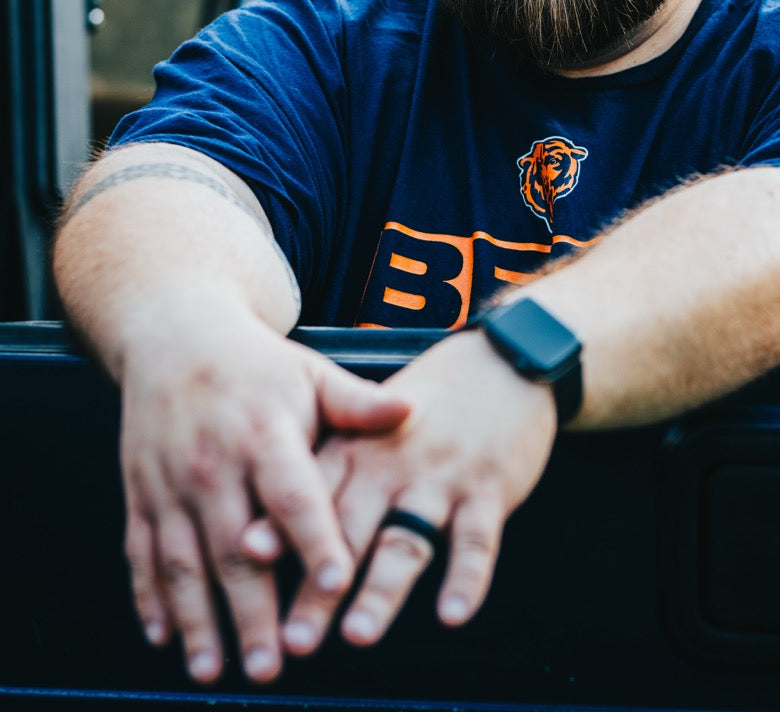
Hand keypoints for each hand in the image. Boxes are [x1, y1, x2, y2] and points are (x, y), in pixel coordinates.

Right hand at [120, 312, 408, 684]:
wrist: (176, 337)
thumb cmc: (257, 365)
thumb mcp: (311, 372)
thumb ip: (358, 403)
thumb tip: (411, 413)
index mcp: (265, 434)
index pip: (294, 494)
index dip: (315, 539)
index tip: (337, 582)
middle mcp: (215, 463)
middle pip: (236, 546)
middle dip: (253, 611)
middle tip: (273, 667)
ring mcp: (171, 482)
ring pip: (184, 561)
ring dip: (199, 621)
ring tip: (215, 670)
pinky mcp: (141, 494)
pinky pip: (142, 553)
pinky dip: (149, 598)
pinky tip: (163, 638)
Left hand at [272, 328, 556, 654]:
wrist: (501, 361)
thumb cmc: (426, 403)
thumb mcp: (370, 423)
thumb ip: (327, 471)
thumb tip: (263, 529)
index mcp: (357, 444)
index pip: (312, 489)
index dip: (280, 522)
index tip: (245, 556)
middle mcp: (392, 462)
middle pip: (350, 529)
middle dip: (320, 586)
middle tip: (294, 638)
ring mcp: (441, 477)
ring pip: (406, 540)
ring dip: (382, 590)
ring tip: (358, 634)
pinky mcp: (489, 490)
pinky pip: (477, 541)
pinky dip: (466, 579)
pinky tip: (452, 614)